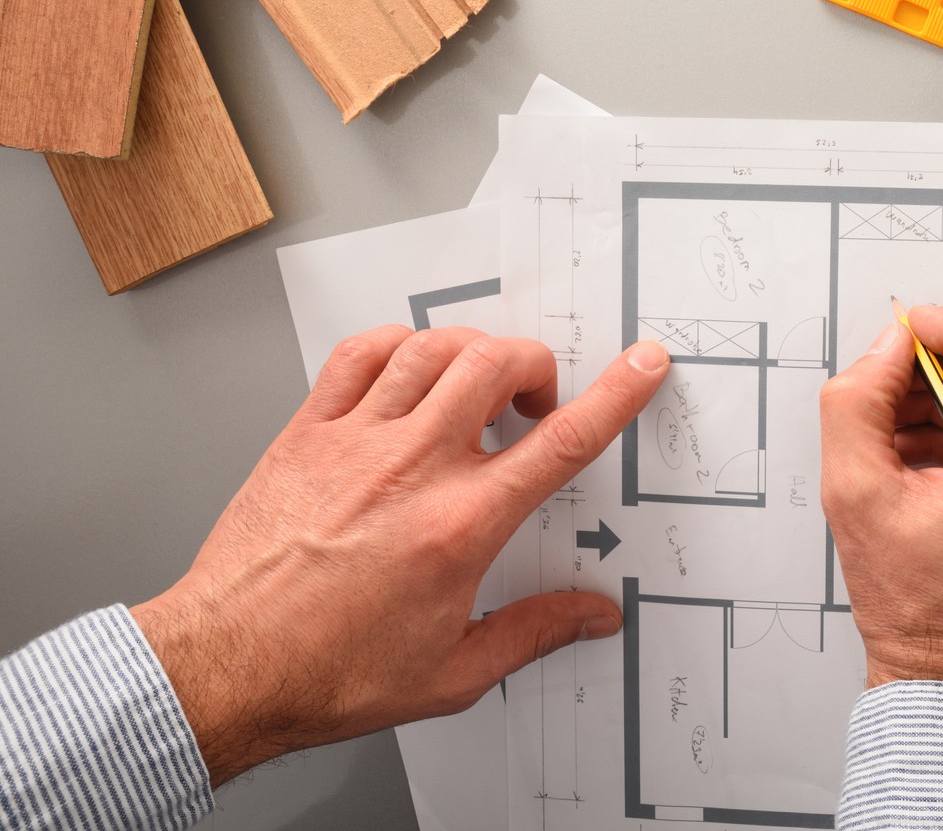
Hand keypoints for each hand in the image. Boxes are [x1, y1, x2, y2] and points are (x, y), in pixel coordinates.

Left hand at [130, 326, 670, 785]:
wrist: (224, 669)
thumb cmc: (323, 672)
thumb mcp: (450, 674)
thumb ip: (532, 633)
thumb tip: (590, 616)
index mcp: (459, 526)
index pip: (561, 442)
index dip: (615, 394)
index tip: (640, 366)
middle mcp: (413, 470)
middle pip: (498, 365)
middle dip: (535, 367)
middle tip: (532, 402)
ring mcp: (356, 442)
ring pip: (435, 348)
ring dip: (473, 353)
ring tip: (476, 388)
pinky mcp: (307, 434)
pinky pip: (360, 354)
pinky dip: (398, 346)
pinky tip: (407, 373)